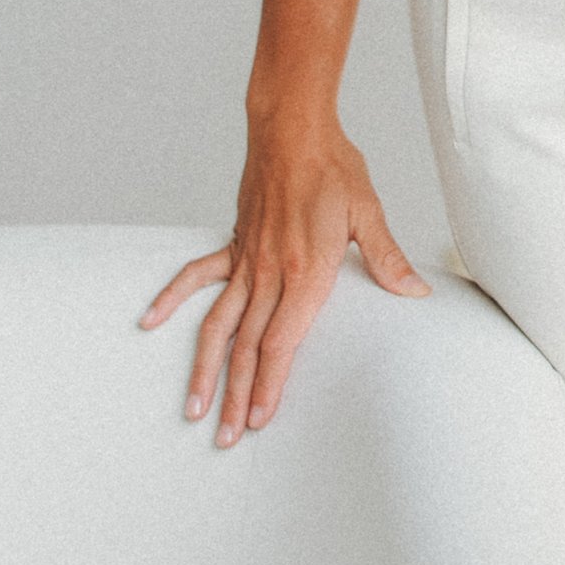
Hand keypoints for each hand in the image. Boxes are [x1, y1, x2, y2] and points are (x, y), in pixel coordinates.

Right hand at [140, 115, 427, 445]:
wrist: (292, 127)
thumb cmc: (333, 167)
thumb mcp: (368, 213)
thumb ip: (387, 258)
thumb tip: (415, 291)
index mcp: (306, 270)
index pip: (283, 342)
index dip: (269, 384)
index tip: (259, 419)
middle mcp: (270, 272)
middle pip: (248, 346)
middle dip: (237, 395)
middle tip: (226, 437)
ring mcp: (247, 259)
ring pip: (219, 323)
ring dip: (205, 368)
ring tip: (193, 406)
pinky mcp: (234, 243)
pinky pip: (197, 276)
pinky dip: (172, 299)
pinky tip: (150, 322)